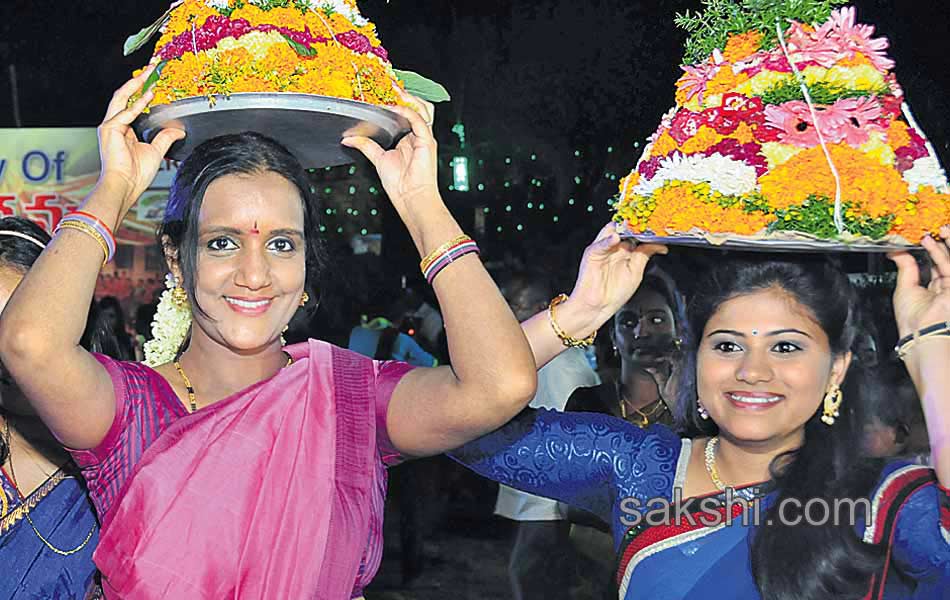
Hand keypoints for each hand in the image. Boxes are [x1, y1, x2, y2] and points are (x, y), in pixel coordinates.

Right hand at [96, 66, 185, 218]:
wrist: (125, 186)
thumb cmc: (136, 174)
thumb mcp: (156, 151)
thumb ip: (165, 138)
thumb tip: (179, 131)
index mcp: (123, 129)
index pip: (131, 103)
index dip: (142, 91)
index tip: (154, 80)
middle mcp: (114, 124)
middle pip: (124, 95)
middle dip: (137, 80)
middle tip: (151, 67)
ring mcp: (110, 126)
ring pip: (121, 98)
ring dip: (136, 84)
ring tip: (149, 73)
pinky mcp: (109, 129)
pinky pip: (125, 113)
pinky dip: (137, 105)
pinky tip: (149, 96)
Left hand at [341, 91, 438, 229]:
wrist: (411, 199)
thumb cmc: (401, 185)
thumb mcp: (378, 159)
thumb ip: (366, 145)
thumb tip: (348, 139)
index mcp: (410, 138)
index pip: (407, 112)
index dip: (397, 100)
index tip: (383, 90)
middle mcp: (419, 135)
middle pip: (419, 106)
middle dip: (407, 94)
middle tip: (391, 83)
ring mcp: (424, 138)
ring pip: (423, 109)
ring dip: (409, 97)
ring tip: (395, 89)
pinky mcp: (427, 142)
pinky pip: (418, 120)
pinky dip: (406, 111)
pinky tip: (393, 107)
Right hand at [563, 223, 667, 332]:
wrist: (597, 307)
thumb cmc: (613, 293)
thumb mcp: (636, 271)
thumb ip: (645, 255)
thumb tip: (660, 245)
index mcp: (625, 251)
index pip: (637, 234)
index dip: (646, 230)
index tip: (657, 227)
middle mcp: (614, 247)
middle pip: (624, 228)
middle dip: (634, 224)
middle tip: (645, 222)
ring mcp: (603, 249)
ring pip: (611, 231)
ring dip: (621, 228)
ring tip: (631, 227)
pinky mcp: (592, 254)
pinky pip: (600, 244)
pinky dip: (607, 240)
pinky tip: (615, 238)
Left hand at [888, 225, 949, 337]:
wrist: (920, 333)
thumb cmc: (912, 320)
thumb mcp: (904, 287)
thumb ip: (905, 266)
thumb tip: (895, 251)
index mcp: (934, 292)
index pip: (935, 266)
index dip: (930, 251)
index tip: (921, 239)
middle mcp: (946, 289)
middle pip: (945, 261)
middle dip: (940, 244)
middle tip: (931, 230)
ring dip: (945, 243)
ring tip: (937, 229)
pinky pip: (949, 264)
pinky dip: (939, 252)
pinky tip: (931, 241)